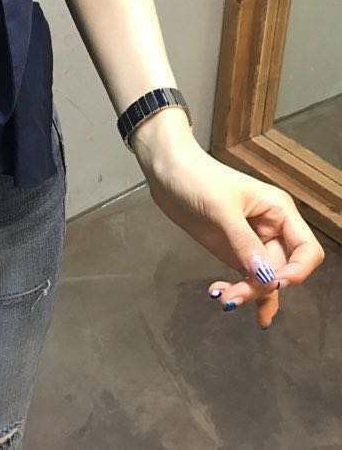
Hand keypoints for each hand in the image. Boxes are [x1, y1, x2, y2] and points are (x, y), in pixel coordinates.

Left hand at [132, 116, 325, 328]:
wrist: (165, 171)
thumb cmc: (196, 177)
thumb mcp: (221, 208)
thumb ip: (243, 242)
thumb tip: (266, 277)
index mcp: (278, 211)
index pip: (306, 250)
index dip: (297, 270)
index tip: (274, 282)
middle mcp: (270, 229)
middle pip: (282, 269)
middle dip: (261, 285)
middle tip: (233, 295)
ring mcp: (251, 242)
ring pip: (263, 277)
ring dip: (248, 292)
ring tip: (224, 299)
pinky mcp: (231, 250)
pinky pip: (245, 276)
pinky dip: (240, 290)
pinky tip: (227, 300)